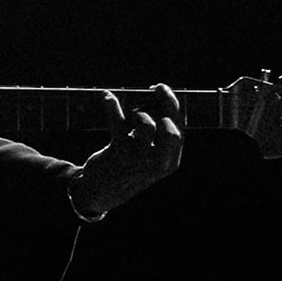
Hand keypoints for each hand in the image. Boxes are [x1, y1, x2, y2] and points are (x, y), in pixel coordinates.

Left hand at [69, 86, 182, 218]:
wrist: (101, 192)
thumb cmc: (128, 167)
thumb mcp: (148, 156)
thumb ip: (156, 133)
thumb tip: (154, 98)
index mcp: (170, 162)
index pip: (180, 130)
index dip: (173, 106)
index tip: (162, 89)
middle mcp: (158, 162)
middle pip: (171, 128)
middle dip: (167, 103)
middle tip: (157, 88)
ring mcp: (138, 158)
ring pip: (146, 124)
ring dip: (139, 112)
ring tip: (132, 114)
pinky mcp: (118, 152)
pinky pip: (118, 122)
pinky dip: (111, 105)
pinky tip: (106, 96)